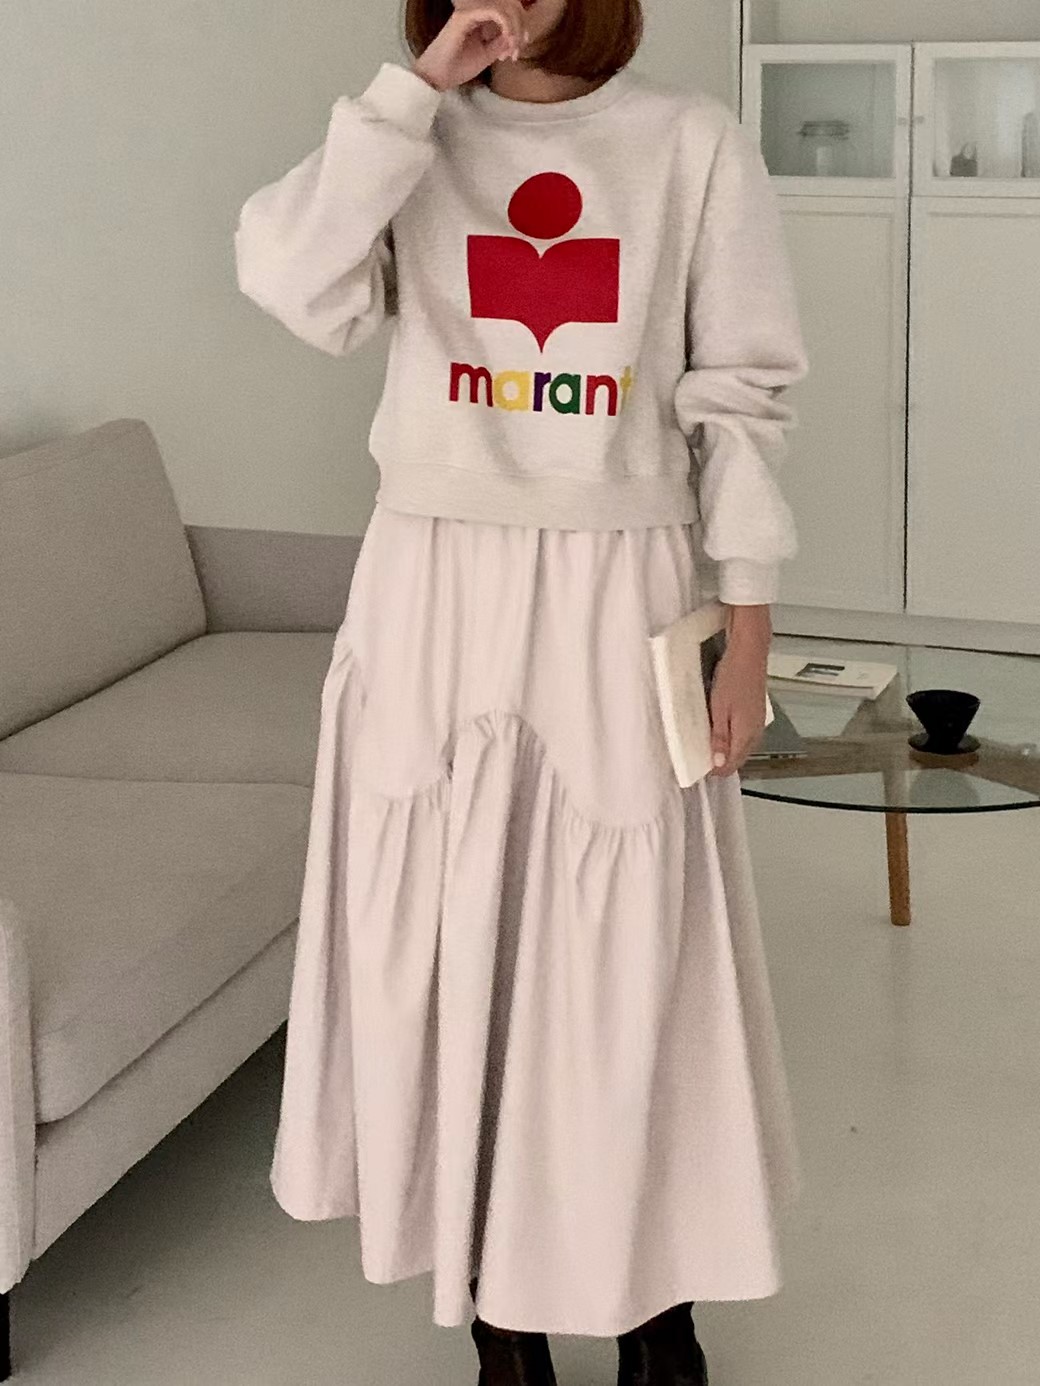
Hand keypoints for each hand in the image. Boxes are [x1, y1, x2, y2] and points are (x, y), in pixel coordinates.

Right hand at [412, 0, 530, 92]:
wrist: (437, 76)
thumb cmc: (458, 67)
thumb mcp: (487, 54)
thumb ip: (501, 42)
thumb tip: (517, 34)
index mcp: (479, 17)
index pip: (506, 9)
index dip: (520, 24)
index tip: (520, 46)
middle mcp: (474, 9)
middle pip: (509, 4)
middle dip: (521, 25)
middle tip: (518, 48)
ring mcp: (470, 10)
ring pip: (505, 7)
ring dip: (515, 27)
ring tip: (513, 48)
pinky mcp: (466, 15)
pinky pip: (495, 12)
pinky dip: (506, 26)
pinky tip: (506, 42)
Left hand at [707, 625, 770, 777]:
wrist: (750, 652)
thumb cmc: (734, 676)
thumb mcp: (719, 709)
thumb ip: (720, 737)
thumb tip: (718, 764)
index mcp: (746, 734)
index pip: (731, 765)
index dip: (715, 770)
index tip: (699, 766)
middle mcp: (755, 732)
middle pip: (738, 759)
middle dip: (721, 762)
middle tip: (701, 757)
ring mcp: (757, 722)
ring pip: (742, 748)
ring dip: (727, 751)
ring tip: (709, 746)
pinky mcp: (756, 713)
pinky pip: (744, 735)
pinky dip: (733, 739)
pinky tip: (722, 731)